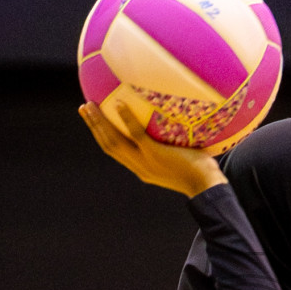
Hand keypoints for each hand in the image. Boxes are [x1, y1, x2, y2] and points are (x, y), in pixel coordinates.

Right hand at [78, 100, 226, 197]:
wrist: (207, 186)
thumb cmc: (199, 172)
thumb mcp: (177, 162)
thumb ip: (168, 149)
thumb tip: (171, 127)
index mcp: (141, 168)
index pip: (115, 151)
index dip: (101, 135)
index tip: (94, 121)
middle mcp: (138, 166)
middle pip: (108, 144)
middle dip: (94, 126)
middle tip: (84, 108)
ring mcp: (145, 161)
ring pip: (114, 141)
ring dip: (100, 123)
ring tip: (90, 106)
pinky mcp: (155, 154)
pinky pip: (136, 134)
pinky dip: (126, 119)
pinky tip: (118, 103)